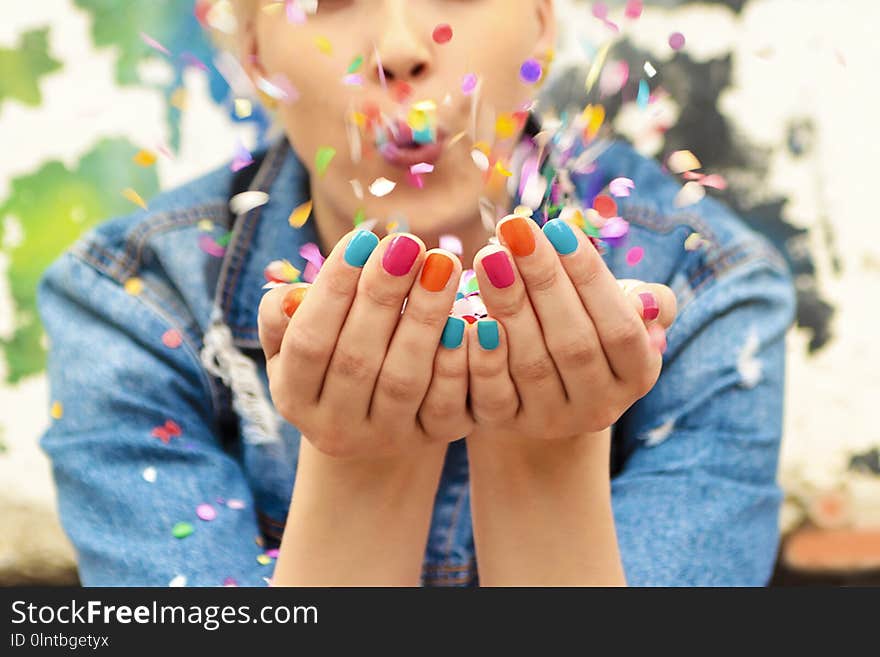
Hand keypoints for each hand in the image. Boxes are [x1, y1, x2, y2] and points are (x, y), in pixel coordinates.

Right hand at [258, 230, 472, 457]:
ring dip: (425, 318)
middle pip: (357, 360)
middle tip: (408, 242)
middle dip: (383, 296)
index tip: (361, 239)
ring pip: (404, 380)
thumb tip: (290, 296)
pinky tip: (469, 319)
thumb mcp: (292, 342)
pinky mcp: (433, 438)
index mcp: (295, 398)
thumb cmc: (332, 358)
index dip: (333, 292)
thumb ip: (281, 317)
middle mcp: (335, 428)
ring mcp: (386, 438)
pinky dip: (456, 362)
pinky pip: (446, 403)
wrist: (375, 419)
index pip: (308, 342)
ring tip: (443, 264)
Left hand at [465, 215, 676, 439]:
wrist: (546, 385)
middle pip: (573, 344)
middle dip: (543, 281)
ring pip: (531, 365)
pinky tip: (467, 317)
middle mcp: (600, 406)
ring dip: (508, 307)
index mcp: (637, 374)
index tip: (558, 228)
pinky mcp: (508, 424)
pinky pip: (493, 395)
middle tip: (514, 230)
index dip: (589, 278)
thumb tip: (646, 301)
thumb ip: (649, 303)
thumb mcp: (623, 312)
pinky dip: (481, 357)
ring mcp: (552, 419)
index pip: (619, 327)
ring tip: (489, 256)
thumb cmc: (589, 326)